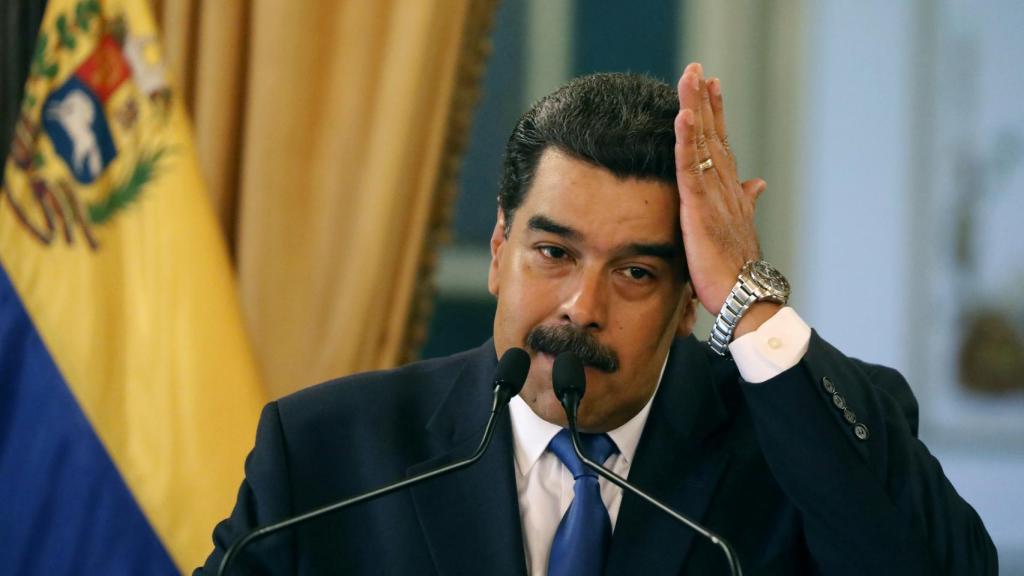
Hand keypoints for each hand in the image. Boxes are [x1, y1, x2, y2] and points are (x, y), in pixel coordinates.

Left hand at [674, 62, 764, 316]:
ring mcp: (714, 196)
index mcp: (729, 192)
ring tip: (690, 78)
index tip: (711, 86)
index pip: (720, 145)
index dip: (716, 114)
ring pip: (704, 143)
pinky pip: (691, 168)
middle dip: (705, 101)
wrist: (744, 296)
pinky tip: (683, 117)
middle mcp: (725, 187)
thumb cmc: (737, 269)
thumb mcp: (739, 228)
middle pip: (713, 135)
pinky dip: (688, 141)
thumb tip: (757, 184)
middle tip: (697, 69)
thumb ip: (745, 202)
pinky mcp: (701, 209)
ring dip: (696, 108)